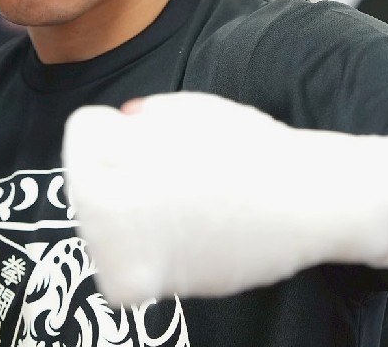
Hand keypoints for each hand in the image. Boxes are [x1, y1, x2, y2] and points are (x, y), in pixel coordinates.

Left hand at [63, 92, 387, 304]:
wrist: (305, 197)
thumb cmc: (249, 147)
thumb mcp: (189, 108)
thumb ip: (143, 116)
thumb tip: (120, 124)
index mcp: (111, 143)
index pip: (82, 134)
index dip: (119, 135)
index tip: (153, 146)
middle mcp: (101, 190)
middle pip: (84, 182)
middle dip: (117, 178)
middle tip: (166, 182)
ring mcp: (117, 241)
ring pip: (97, 232)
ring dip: (125, 224)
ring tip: (180, 212)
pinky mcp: (139, 280)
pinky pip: (119, 278)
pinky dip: (143, 269)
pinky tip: (180, 246)